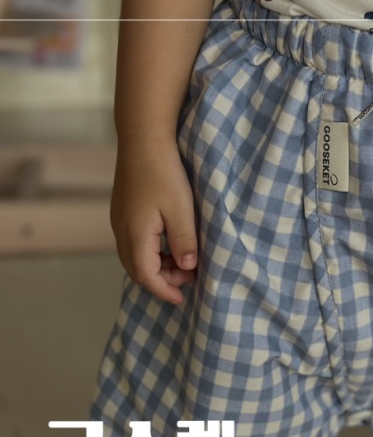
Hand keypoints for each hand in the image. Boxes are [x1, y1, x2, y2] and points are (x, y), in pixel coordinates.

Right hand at [110, 137, 197, 304]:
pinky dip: (152, 252)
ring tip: (184, 260)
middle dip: (163, 280)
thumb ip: (184, 242)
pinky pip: (134, 243)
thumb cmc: (164, 172)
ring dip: (158, 266)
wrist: (143, 138)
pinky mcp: (123, 211)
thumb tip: (187, 268)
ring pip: (134, 257)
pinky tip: (171, 244)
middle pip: (137, 270)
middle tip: (190, 276)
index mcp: (135, 235)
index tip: (183, 298)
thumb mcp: (182, 210)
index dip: (165, 290)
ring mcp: (119, 220)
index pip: (146, 276)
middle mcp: (121, 231)